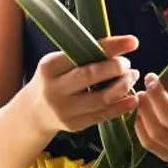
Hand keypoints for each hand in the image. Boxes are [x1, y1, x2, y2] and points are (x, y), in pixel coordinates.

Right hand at [26, 34, 141, 134]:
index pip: (82, 55)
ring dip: (122, 87)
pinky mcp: (74, 125)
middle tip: (128, 64)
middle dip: (115, 68)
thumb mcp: (57, 64)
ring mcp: (64, 110)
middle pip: (91, 77)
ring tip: (132, 76)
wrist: (33, 113)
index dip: (109, 48)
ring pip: (101, 99)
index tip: (132, 42)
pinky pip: (102, 115)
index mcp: (50, 68)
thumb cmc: (53, 80)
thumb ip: (80, 56)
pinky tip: (133, 98)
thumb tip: (118, 46)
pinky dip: (121, 107)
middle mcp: (54, 90)